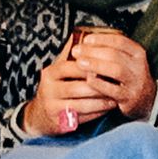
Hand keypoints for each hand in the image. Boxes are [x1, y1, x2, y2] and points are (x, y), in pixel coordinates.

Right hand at [25, 28, 152, 134]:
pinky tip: (107, 107)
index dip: (91, 66)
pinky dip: (98, 112)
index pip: (73, 67)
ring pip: (83, 104)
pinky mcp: (60, 122)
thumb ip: (70, 57)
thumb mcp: (58, 72)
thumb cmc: (56, 88)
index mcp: (50, 73)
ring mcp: (53, 107)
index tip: (109, 65)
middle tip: (117, 84)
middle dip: (100, 86)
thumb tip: (82, 36)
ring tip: (115, 97)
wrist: (41, 115)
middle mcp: (48, 89)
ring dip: (101, 101)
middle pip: (79, 87)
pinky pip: (83, 117)